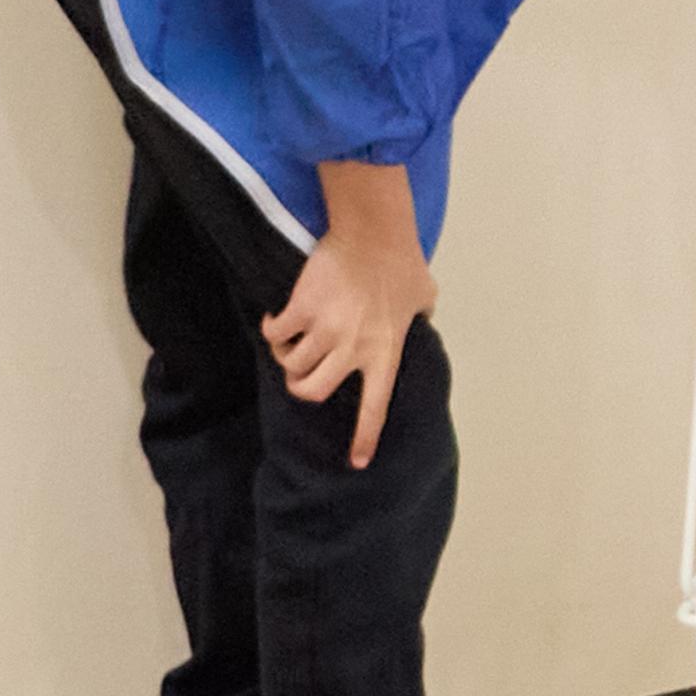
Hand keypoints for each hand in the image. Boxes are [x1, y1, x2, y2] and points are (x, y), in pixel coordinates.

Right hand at [265, 162, 434, 469]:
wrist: (373, 231)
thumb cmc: (401, 262)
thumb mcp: (423, 296)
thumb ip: (419, 316)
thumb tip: (422, 318)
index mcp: (386, 352)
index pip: (375, 407)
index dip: (364, 438)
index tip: (356, 464)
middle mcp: (353, 349)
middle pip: (311, 392)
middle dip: (300, 387)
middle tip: (300, 372)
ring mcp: (325, 331)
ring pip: (290, 366)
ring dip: (286, 355)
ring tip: (291, 338)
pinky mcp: (301, 310)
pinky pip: (274, 334)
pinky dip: (272, 329)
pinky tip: (278, 317)